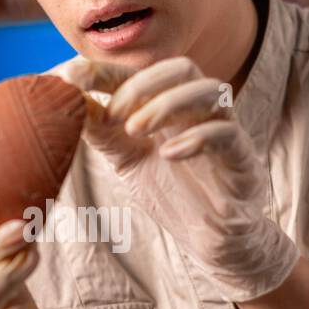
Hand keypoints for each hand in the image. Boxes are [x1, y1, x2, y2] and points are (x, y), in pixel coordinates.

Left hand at [67, 56, 299, 301]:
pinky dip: (196, 138)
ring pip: (210, 90)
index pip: (140, 73)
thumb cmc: (173, 193)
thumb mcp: (127, 160)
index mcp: (169, 106)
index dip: (105, 71)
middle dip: (141, 85)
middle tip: (112, 115)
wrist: (211, 240)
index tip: (70, 78)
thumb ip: (101, 132)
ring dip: (167, 104)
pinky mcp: (242, 158)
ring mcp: (224, 130)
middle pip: (182, 68)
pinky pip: (227, 133)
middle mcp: (198, 111)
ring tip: (135, 130)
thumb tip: (66, 101)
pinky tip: (168, 154)